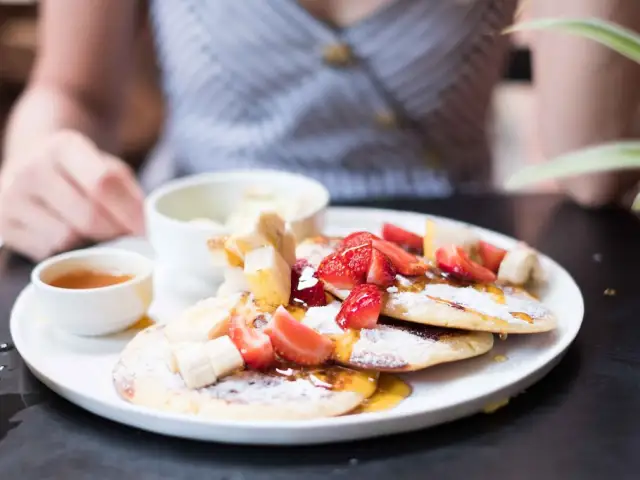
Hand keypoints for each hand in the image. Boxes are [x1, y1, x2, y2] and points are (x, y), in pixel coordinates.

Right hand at [0, 130, 144, 259]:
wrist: (31, 163)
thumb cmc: (81, 170)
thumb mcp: (108, 166)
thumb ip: (129, 193)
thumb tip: (145, 229)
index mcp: (64, 146)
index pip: (104, 183)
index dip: (130, 213)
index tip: (145, 231)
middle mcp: (31, 168)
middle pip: (87, 217)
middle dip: (114, 235)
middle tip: (128, 240)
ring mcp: (11, 197)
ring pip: (66, 239)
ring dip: (89, 245)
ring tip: (97, 237)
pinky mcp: (2, 224)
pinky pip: (46, 252)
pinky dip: (65, 253)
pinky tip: (70, 239)